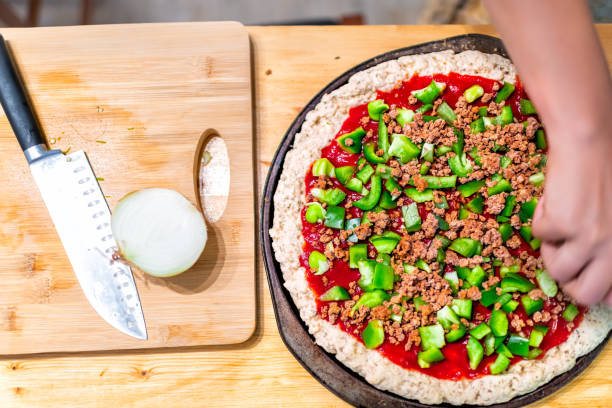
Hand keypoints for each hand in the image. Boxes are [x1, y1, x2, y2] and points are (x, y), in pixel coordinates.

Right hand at [533, 123, 611, 305]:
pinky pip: (539, 235)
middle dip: (570, 283)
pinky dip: (542, 218)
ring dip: (551, 250)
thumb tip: (603, 283)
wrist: (592, 141)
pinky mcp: (561, 225)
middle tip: (566, 262)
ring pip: (556, 270)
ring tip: (559, 226)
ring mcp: (589, 240)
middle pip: (585, 295)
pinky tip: (555, 200)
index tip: (589, 278)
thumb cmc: (610, 173)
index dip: (599, 290)